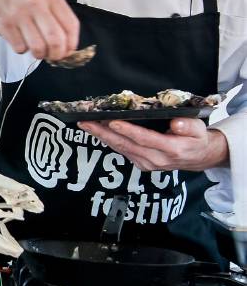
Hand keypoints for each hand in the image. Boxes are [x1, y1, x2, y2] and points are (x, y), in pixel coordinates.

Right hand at [0, 0, 79, 61]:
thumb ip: (53, 10)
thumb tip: (64, 38)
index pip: (71, 26)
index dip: (72, 44)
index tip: (67, 50)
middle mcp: (37, 4)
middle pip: (57, 40)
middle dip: (57, 54)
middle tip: (52, 56)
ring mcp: (19, 14)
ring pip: (38, 47)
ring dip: (39, 54)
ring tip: (35, 50)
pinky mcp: (4, 24)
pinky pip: (20, 47)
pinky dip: (21, 49)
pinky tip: (19, 41)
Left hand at [78, 118, 229, 170]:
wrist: (199, 157)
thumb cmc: (197, 138)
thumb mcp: (199, 129)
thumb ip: (188, 126)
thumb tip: (176, 124)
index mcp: (171, 150)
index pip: (145, 139)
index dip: (128, 131)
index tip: (112, 122)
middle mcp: (157, 159)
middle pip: (126, 145)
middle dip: (104, 133)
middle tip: (85, 123)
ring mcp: (147, 163)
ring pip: (121, 149)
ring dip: (102, 137)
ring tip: (85, 125)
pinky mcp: (141, 164)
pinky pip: (123, 151)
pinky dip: (109, 141)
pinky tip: (98, 132)